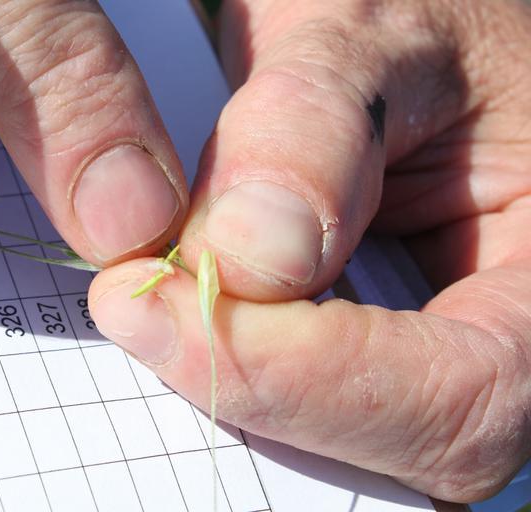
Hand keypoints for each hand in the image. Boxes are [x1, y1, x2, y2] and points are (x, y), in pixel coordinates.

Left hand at [90, 0, 530, 502]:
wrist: (403, 36)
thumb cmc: (415, 18)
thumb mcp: (371, 36)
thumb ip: (311, 129)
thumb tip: (243, 259)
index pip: (464, 392)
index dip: (306, 376)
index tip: (159, 310)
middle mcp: (515, 330)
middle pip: (405, 443)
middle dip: (262, 391)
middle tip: (140, 309)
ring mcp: (447, 345)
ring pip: (352, 439)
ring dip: (243, 384)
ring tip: (157, 301)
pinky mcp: (386, 345)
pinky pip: (317, 400)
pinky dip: (245, 363)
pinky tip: (195, 303)